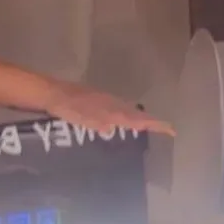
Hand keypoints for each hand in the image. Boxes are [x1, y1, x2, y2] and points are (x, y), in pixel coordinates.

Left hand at [43, 80, 175, 136]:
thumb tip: (116, 128)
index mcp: (111, 108)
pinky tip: (118, 123)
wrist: (52, 93)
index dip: (154, 124)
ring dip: (135, 119)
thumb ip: (100, 123)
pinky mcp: (95, 100)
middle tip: (161, 131)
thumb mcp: (84, 118)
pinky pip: (115, 109)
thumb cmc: (68, 107)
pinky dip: (123, 116)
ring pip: (125, 110)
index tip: (171, 130)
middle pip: (134, 113)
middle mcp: (111, 102)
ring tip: (144, 130)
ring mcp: (103, 100)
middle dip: (148, 122)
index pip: (137, 118)